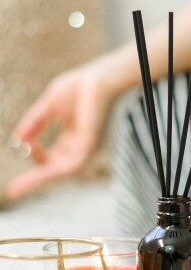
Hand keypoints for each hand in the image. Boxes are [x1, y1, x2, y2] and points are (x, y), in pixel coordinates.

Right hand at [6, 59, 120, 200]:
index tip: (22, 146)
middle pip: (55, 169)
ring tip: (18, 189)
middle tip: (12, 191)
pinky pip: (71, 165)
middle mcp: (80, 146)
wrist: (98, 77)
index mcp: (73, 139)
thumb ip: (34, 123)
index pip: (52, 158)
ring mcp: (86, 147)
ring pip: (61, 171)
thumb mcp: (48, 107)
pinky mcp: (90, 145)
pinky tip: (39, 175)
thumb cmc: (79, 88)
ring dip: (39, 179)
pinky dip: (53, 171)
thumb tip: (17, 141)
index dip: (35, 158)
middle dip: (34, 179)